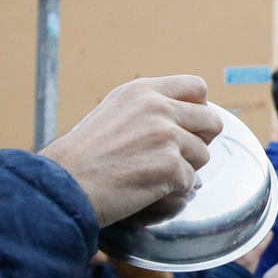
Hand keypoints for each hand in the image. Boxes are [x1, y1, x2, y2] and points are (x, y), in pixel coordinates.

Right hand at [41, 76, 219, 227]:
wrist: (66, 185)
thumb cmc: (86, 156)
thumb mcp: (115, 111)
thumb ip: (150, 107)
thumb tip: (192, 113)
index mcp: (144, 91)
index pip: (198, 88)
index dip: (199, 110)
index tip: (188, 127)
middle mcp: (158, 108)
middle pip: (211, 121)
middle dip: (200, 142)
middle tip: (177, 157)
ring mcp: (166, 136)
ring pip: (203, 155)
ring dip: (184, 169)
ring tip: (152, 175)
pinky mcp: (169, 166)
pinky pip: (190, 181)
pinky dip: (173, 190)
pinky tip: (146, 189)